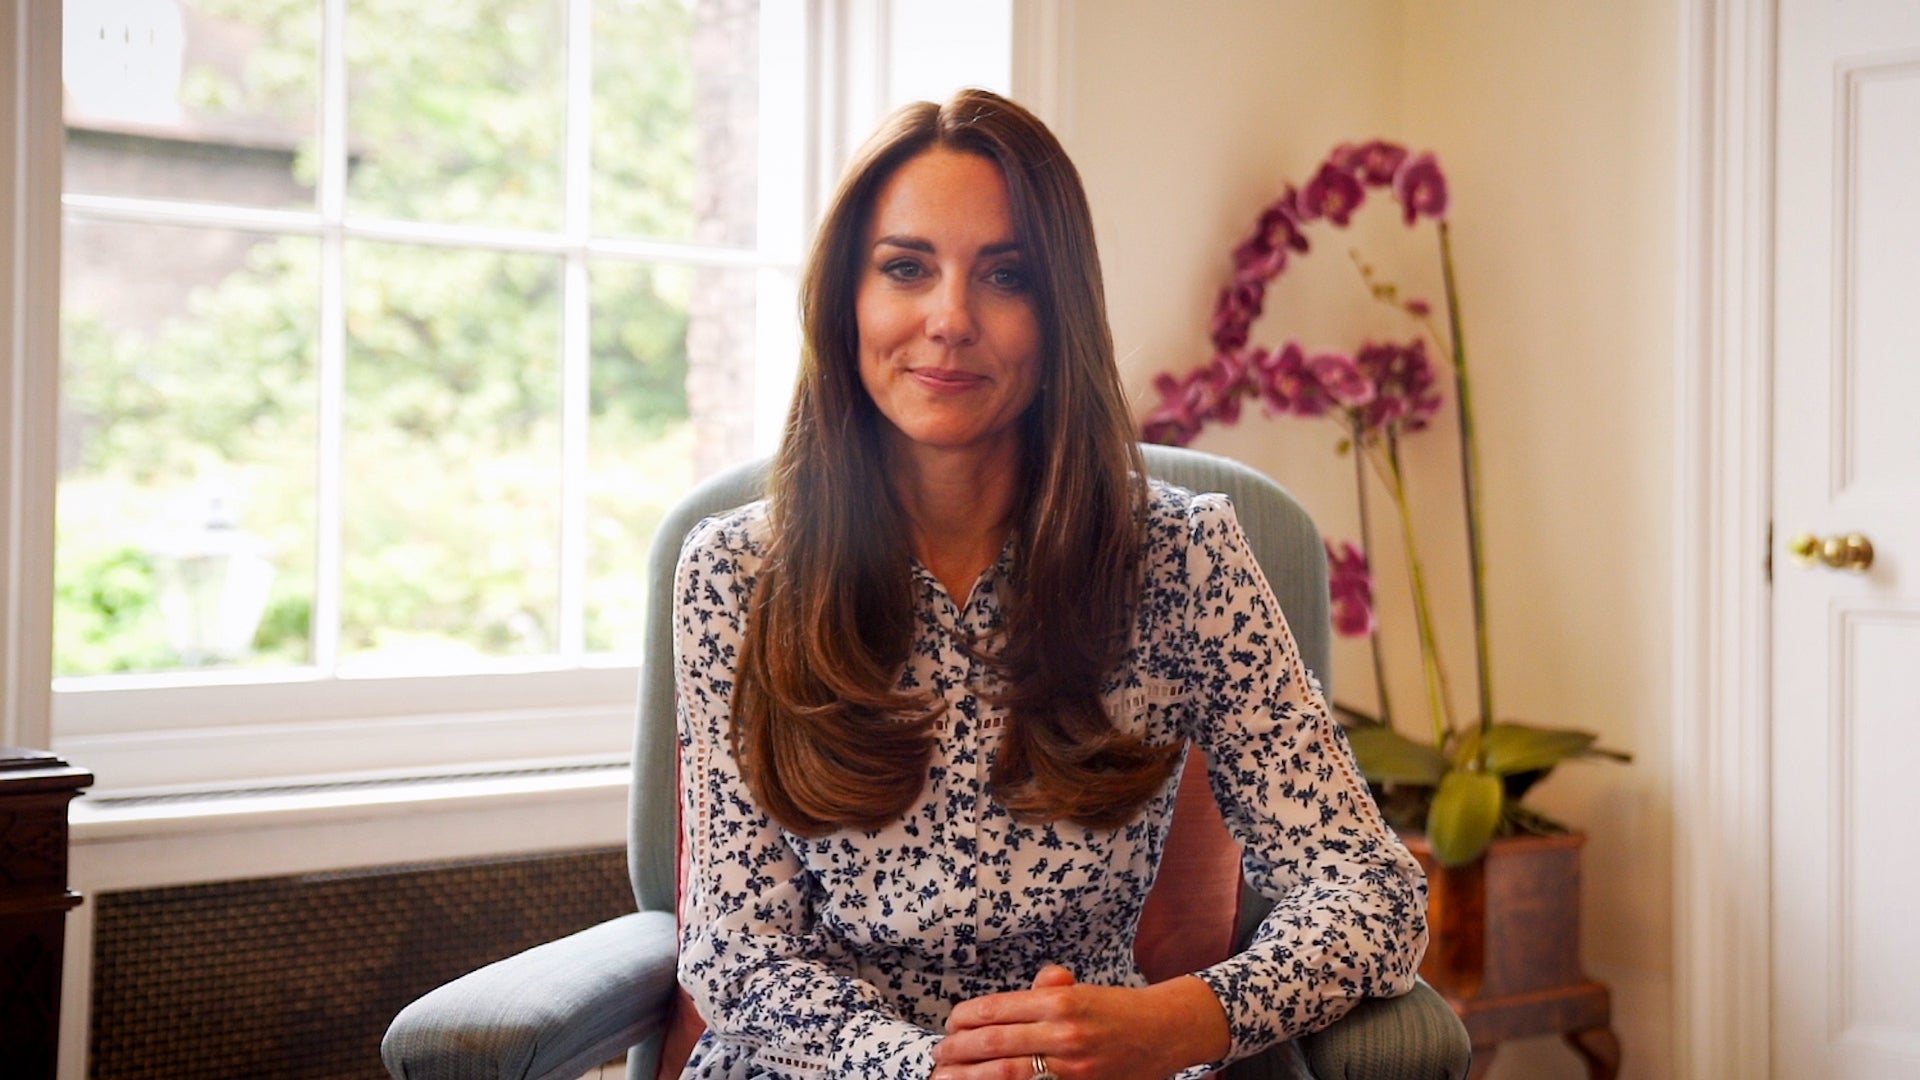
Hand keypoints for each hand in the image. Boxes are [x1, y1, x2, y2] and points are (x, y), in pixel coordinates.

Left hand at [929, 965, 1229, 1079]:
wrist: (1166, 1032)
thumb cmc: (1119, 1010)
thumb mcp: (1081, 991)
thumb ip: (1044, 990)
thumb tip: (1002, 1001)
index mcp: (1060, 1001)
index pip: (996, 1009)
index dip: (964, 1019)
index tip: (950, 1024)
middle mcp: (1064, 1032)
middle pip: (993, 1043)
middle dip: (958, 1050)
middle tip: (939, 1053)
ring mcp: (1072, 1065)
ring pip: (1005, 1073)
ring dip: (970, 1075)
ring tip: (948, 1075)